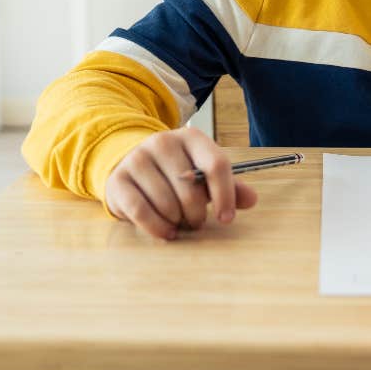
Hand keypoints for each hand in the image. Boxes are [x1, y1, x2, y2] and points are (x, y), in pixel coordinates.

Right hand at [104, 126, 257, 239]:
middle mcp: (164, 142)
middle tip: (196, 222)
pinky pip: (141, 211)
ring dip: (177, 221)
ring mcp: (138, 159)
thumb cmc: (175, 173)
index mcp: (192, 137)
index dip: (225, 195)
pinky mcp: (118, 179)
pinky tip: (165, 231)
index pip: (216, 164)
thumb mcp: (203, 174)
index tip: (226, 218)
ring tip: (178, 222)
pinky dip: (157, 228)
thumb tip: (252, 199)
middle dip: (197, 214)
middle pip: (191, 188)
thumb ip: (229, 187)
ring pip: (167, 202)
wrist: (130, 164)